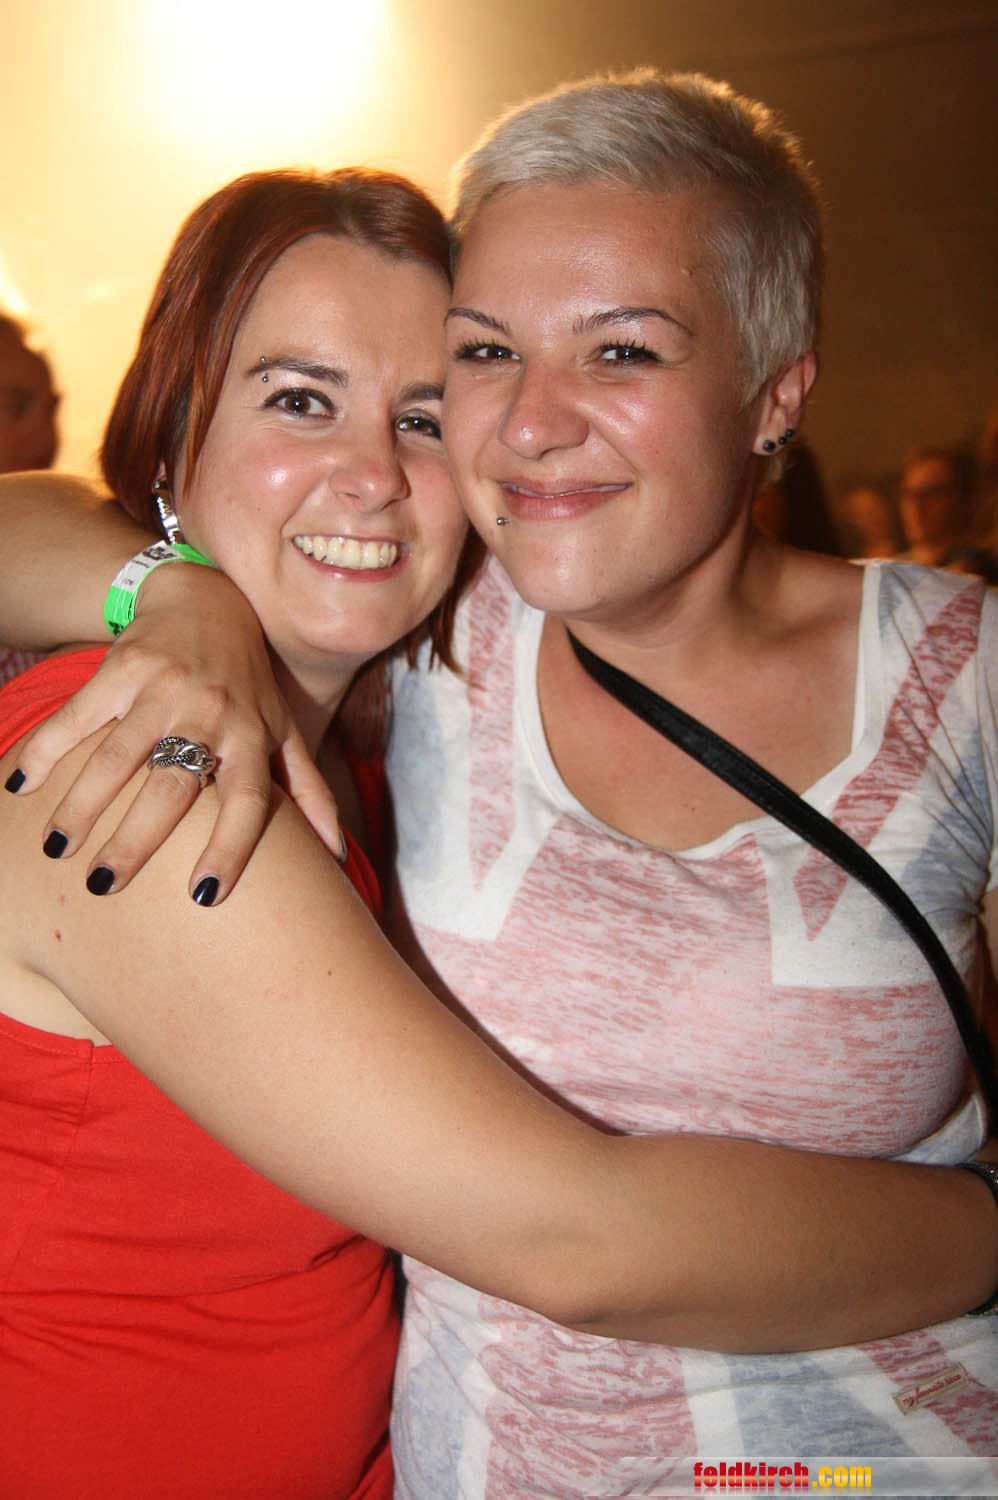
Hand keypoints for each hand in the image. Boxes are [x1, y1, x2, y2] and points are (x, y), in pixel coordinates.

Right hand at [6, 564, 341, 901]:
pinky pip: (79, 713)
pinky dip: (47, 748)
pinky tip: (22, 786)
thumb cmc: (248, 680)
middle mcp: (212, 712)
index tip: (202, 897)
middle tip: (104, 886)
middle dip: (137, 840)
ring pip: (119, 754)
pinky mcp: (123, 666)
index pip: (248, 801)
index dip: (230, 849)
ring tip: (58, 848)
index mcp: (251, 736)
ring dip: (82, 803)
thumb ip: (308, 790)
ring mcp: (164, 688)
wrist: (206, 598)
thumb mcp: (283, 729)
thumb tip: (341, 854)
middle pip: (174, 786)